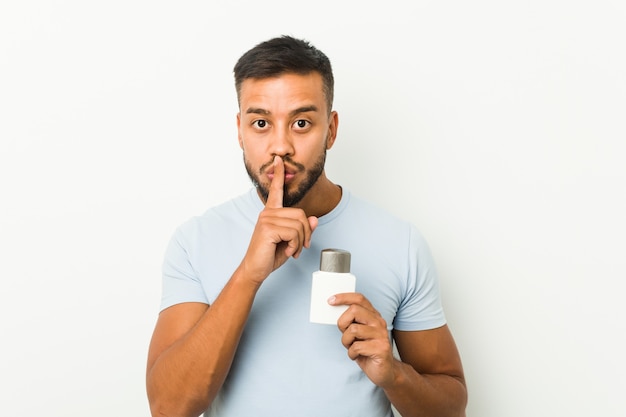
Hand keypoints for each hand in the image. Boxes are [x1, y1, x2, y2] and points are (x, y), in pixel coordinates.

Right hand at [241, 156, 317, 284]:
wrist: (256, 269)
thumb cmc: (270, 255)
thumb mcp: (291, 241)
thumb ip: (302, 229)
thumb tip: (314, 219)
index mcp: (271, 213)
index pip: (276, 190)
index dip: (279, 175)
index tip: (279, 160)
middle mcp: (268, 213)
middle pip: (301, 215)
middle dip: (306, 234)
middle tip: (299, 247)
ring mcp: (267, 219)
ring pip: (299, 225)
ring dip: (301, 242)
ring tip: (292, 251)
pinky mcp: (268, 228)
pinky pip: (294, 233)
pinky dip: (295, 245)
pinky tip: (287, 251)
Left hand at [331, 293, 395, 387]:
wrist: (385, 372)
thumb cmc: (367, 351)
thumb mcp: (357, 334)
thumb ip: (351, 322)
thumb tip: (334, 311)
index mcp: (373, 316)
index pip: (359, 298)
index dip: (344, 297)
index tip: (330, 300)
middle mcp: (379, 322)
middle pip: (354, 310)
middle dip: (342, 323)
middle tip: (345, 335)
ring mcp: (381, 335)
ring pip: (353, 330)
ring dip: (346, 341)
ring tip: (352, 348)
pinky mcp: (381, 348)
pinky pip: (356, 347)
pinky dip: (351, 353)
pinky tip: (356, 356)